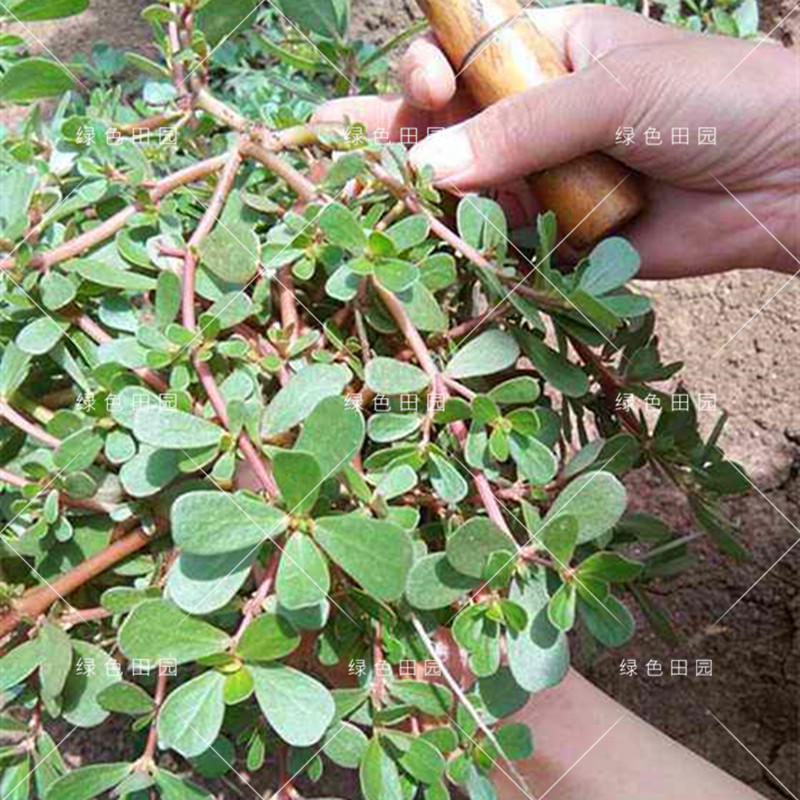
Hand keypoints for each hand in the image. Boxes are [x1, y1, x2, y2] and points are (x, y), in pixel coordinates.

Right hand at [314, 5, 798, 277]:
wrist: (787, 179)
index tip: (426, 93)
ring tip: (352, 201)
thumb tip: (430, 167)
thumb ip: (521, 127)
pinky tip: (416, 251)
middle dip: (392, 131)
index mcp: (549, 54)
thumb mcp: (613, 88)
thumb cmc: (712, 100)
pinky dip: (465, 247)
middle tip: (326, 140)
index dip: (430, 72)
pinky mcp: (558, 236)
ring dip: (417, 196)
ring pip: (467, 188)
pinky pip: (500, 242)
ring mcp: (544, 178)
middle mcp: (536, 117)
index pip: (464, 57)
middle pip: (449, 124)